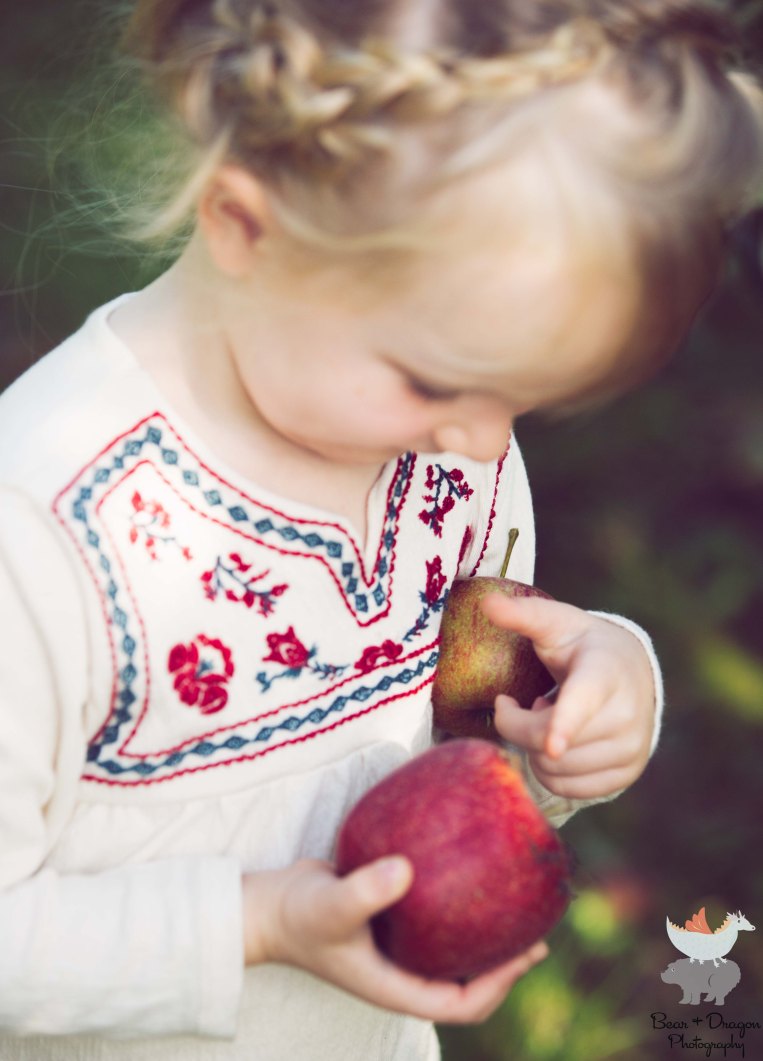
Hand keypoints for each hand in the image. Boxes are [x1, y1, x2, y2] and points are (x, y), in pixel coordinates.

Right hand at [243, 857, 547, 1022]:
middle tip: (536, 932)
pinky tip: (465, 873)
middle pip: (465, 983)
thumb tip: (407, 868)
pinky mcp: (387, 920)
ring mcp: (393, 948)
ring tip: (512, 905)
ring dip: (482, 937)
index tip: (527, 954)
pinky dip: (453, 908)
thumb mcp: (332, 905)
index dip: (498, 986)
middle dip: (503, 965)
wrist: (265, 905)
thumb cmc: (297, 914)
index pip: (460, 1003)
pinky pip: (430, 923)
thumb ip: (366, 891)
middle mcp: (400, 970)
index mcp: (394, 985)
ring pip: (450, 952)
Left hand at [481, 594, 655, 800]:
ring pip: (554, 768)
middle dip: (519, 723)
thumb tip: (486, 601)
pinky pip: (568, 789)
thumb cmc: (582, 644)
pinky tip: (560, 743)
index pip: (582, 701)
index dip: (564, 724)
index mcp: (604, 673)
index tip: (552, 745)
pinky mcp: (627, 775)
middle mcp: (626, 714)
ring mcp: (631, 748)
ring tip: (550, 718)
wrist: (633, 670)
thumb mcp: (555, 623)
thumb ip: (522, 614)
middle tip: (530, 701)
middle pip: (547, 740)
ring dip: (535, 748)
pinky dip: (550, 770)